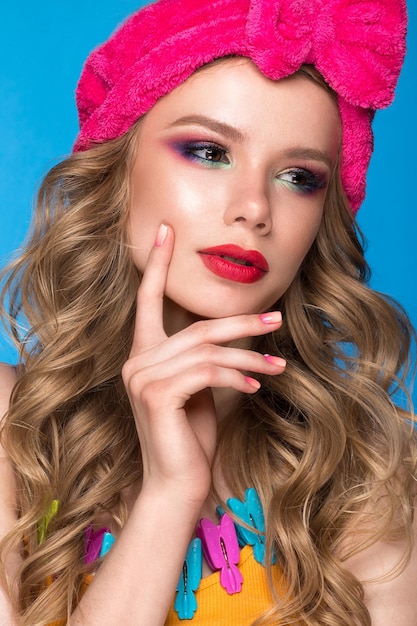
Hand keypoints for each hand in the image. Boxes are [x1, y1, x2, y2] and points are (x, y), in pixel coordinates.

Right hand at [122, 224, 284, 505]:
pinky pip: (207, 372)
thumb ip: (208, 359)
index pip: (147, 300)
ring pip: (207, 350)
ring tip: (278, 369)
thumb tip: (240, 335)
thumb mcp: (200, 390)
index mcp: (144, 354)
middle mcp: (136, 361)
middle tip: (276, 319)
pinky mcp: (156, 395)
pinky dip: (237, 378)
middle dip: (241, 323)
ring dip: (249, 359)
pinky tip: (256, 390)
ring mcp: (142, 378)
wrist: (176, 484)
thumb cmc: (190, 436)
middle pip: (197, 328)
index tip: (167, 230)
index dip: (157, 264)